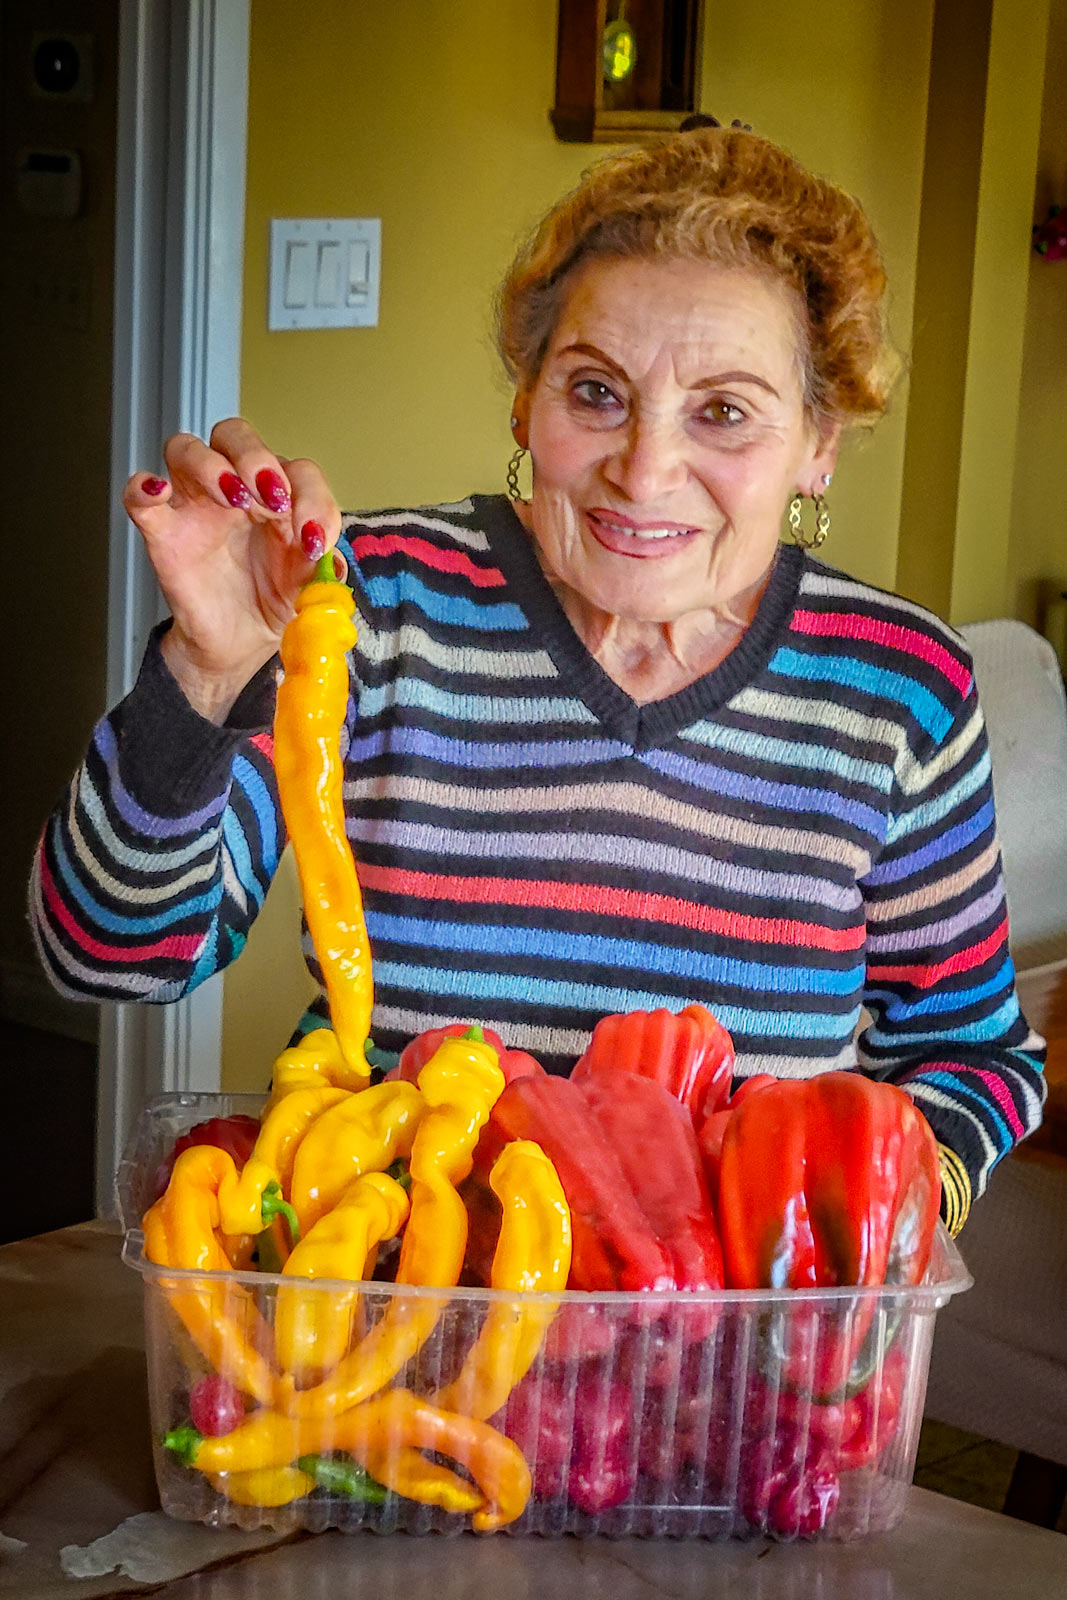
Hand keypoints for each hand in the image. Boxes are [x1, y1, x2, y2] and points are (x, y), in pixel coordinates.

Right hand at [123, 418, 339, 720]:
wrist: (238, 643)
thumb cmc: (273, 601)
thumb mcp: (308, 588)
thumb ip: (322, 572)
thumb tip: (332, 565)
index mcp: (278, 496)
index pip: (295, 470)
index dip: (311, 497)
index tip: (314, 540)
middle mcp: (235, 489)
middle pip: (235, 435)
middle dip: (257, 458)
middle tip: (272, 500)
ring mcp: (194, 505)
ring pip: (185, 448)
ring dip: (211, 465)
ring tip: (233, 500)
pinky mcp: (163, 532)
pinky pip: (138, 496)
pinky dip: (142, 487)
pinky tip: (158, 492)